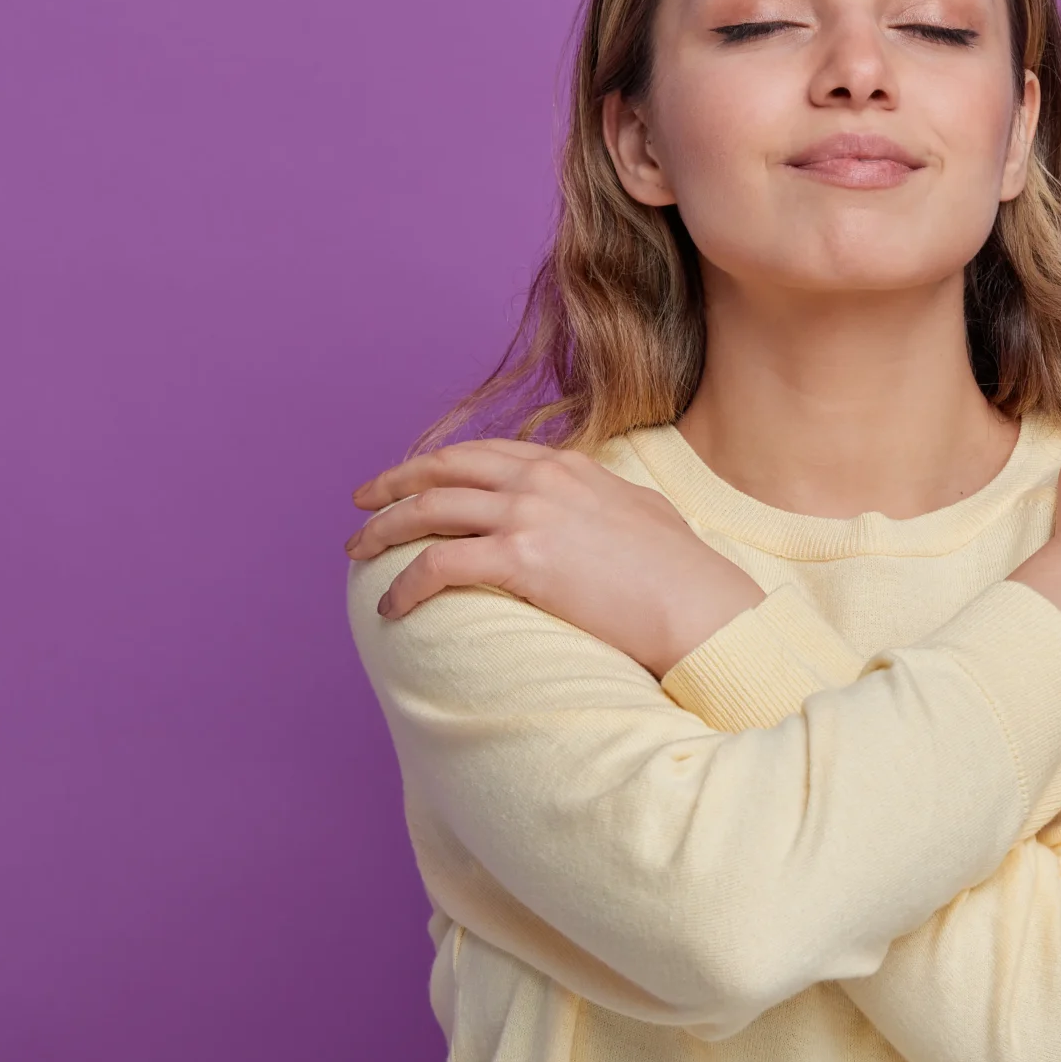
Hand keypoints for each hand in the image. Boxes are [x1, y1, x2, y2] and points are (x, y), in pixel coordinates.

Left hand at [344, 439, 766, 678]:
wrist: (702, 607)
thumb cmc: (683, 575)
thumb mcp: (643, 515)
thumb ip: (605, 503)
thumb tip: (596, 513)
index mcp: (568, 465)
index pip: (483, 453)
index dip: (437, 465)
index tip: (409, 480)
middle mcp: (541, 479)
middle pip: (443, 469)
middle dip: (393, 483)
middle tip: (362, 503)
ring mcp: (529, 515)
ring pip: (429, 510)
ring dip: (384, 530)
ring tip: (359, 554)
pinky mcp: (521, 559)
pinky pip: (439, 565)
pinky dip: (406, 585)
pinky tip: (392, 608)